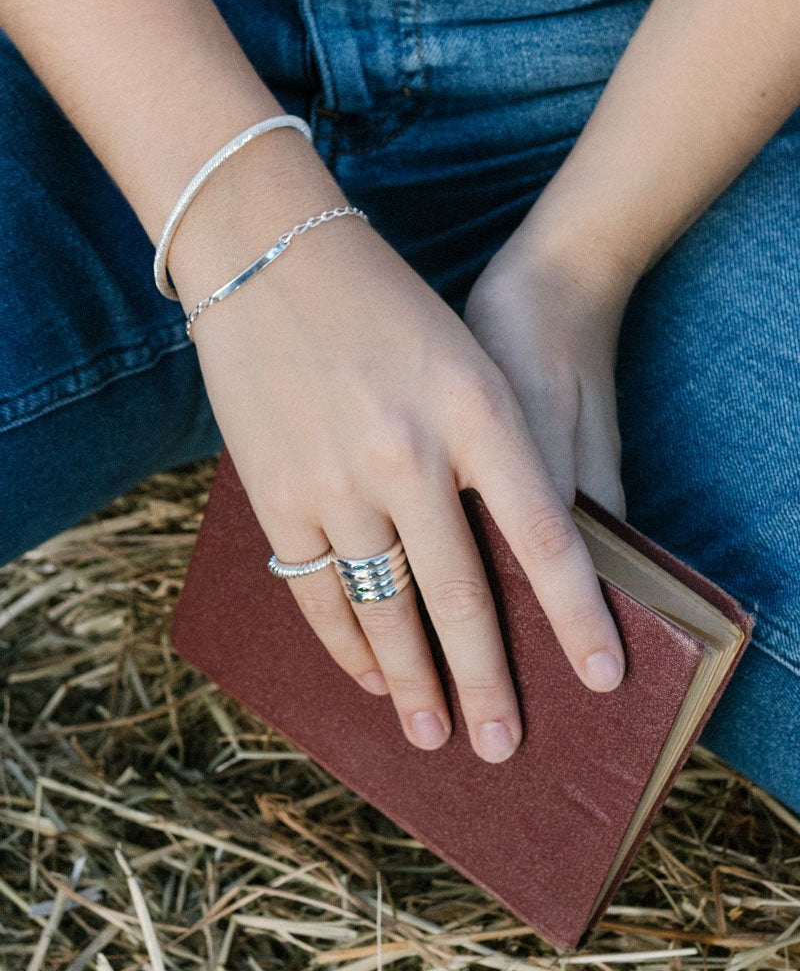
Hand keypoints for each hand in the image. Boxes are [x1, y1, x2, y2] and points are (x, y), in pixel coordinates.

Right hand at [172, 166, 626, 764]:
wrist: (268, 255)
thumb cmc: (383, 305)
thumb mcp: (462, 363)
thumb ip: (493, 455)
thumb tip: (515, 559)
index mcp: (476, 408)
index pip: (543, 535)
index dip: (577, 614)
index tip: (603, 675)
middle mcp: (410, 452)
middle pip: (462, 595)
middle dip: (488, 682)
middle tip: (505, 745)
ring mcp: (337, 478)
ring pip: (386, 608)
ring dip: (413, 681)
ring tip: (435, 732)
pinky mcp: (277, 493)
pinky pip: (318, 592)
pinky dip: (346, 644)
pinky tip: (368, 674)